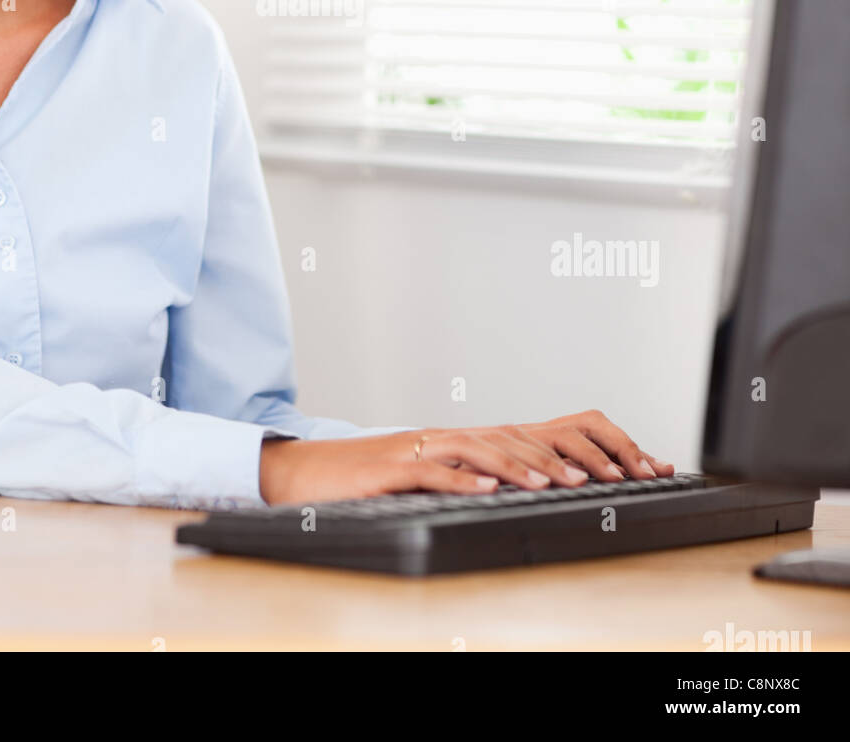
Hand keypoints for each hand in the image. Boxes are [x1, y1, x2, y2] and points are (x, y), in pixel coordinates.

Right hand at [258, 409, 673, 505]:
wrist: (308, 472)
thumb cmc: (370, 481)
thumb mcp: (432, 479)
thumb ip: (474, 479)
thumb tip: (524, 492)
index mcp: (465, 441)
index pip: (533, 436)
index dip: (580, 450)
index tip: (622, 469)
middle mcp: (449, 437)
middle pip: (517, 438)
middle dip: (566, 458)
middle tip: (607, 478)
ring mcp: (421, 448)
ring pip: (481, 448)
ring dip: (521, 466)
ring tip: (555, 482)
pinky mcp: (393, 468)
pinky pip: (433, 470)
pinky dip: (463, 477)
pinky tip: (487, 487)